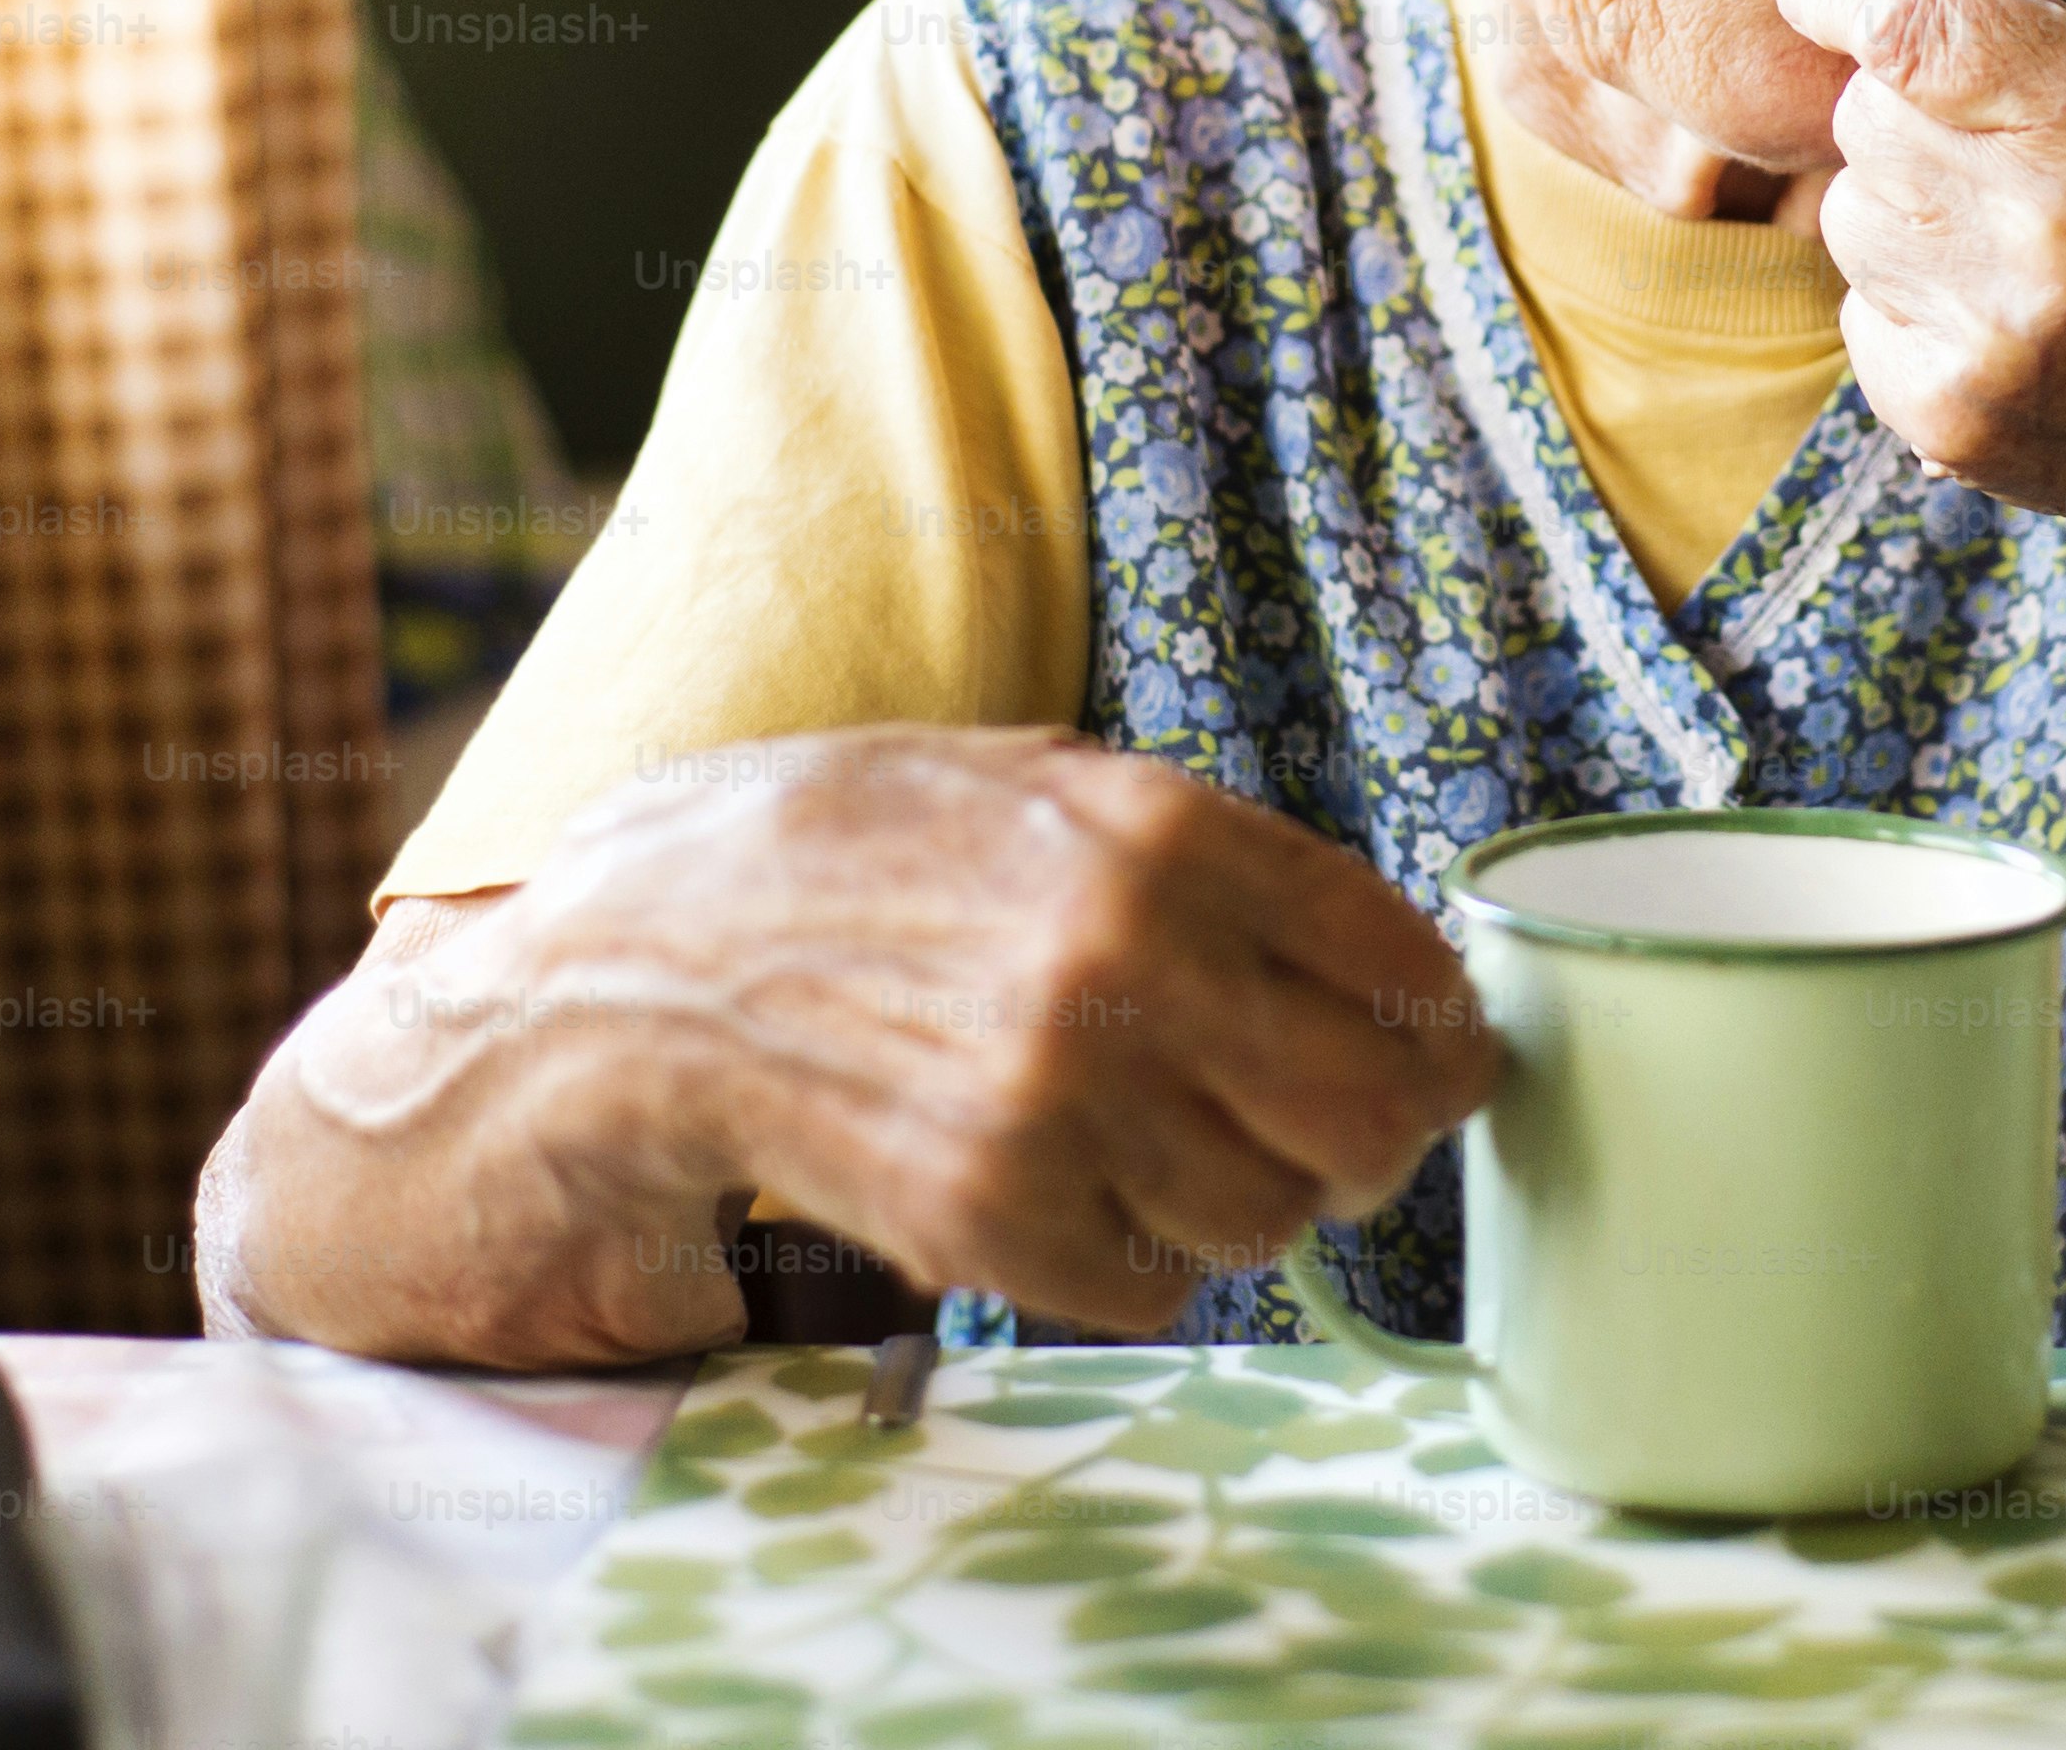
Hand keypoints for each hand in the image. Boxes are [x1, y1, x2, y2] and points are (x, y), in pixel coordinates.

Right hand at [209, 728, 1502, 1362]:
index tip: (1441, 1044)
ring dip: (1247, 1201)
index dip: (1442, 1021)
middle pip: (1372, 1111)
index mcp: (1153, 832)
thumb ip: (1196, 847)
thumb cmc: (834, 859)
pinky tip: (1072, 1196)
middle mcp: (1121, 965)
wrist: (623, 975)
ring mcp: (1052, 1104)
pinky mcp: (985, 1223)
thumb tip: (1376, 945)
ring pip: (1273, 1215)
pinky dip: (1138, 1261)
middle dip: (1380, 1133)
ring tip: (1164, 1148)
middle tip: (1347, 1133)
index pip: (1401, 960)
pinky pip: (1156, 1287)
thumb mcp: (1020, 778)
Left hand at [1771, 0, 2065, 564]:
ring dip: (1910, 211)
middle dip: (1908, 110)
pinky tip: (2006, 320)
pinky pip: (1861, 313)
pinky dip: (1914, 307)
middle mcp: (2049, 224)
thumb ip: (2037, 29)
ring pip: (1851, 213)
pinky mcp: (1954, 419)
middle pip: (1865, 115)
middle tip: (1993, 150)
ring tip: (2014, 245)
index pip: (1910, 32)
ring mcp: (1996, 333)